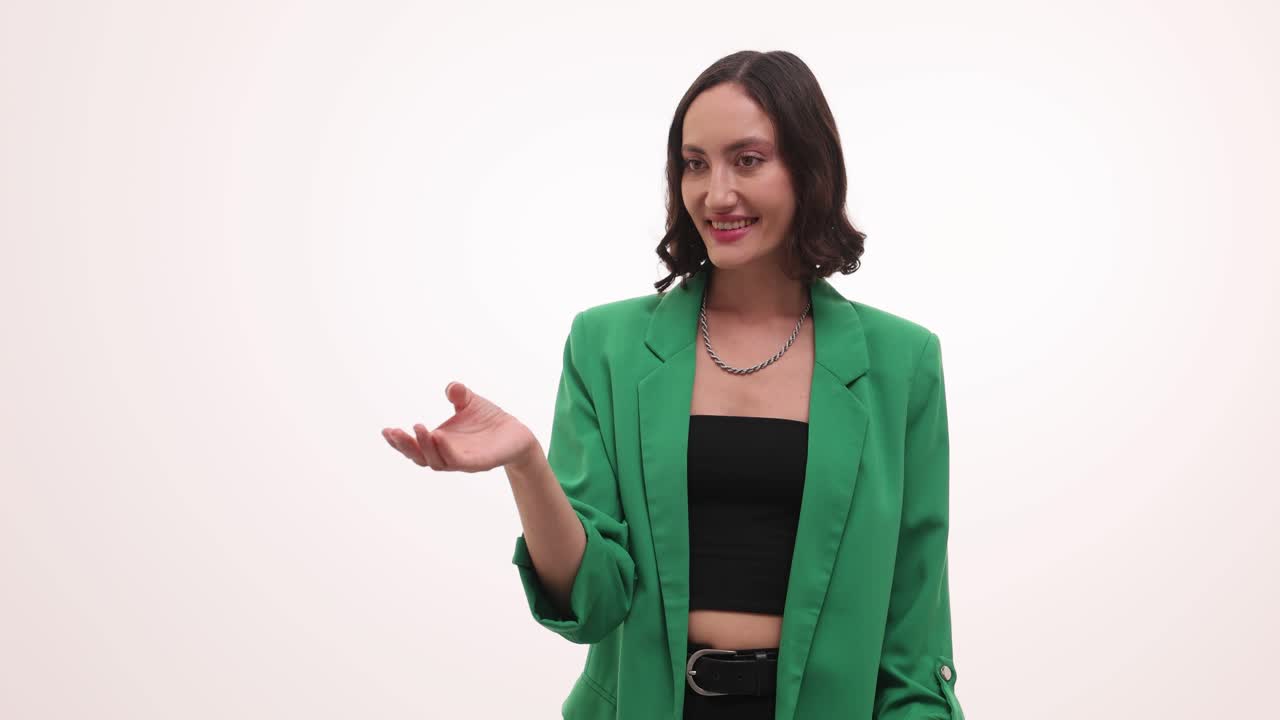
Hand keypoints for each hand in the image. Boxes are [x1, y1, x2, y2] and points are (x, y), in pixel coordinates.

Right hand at [382, 381, 537, 472]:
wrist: (517, 434)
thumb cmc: (490, 420)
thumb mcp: (471, 403)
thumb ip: (459, 395)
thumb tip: (451, 387)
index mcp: (440, 443)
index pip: (414, 448)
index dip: (399, 442)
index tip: (385, 430)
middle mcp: (448, 455)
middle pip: (419, 457)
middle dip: (405, 446)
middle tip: (393, 432)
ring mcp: (463, 461)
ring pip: (436, 462)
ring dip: (424, 446)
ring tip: (417, 428)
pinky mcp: (478, 463)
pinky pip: (458, 461)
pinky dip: (446, 451)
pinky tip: (439, 436)